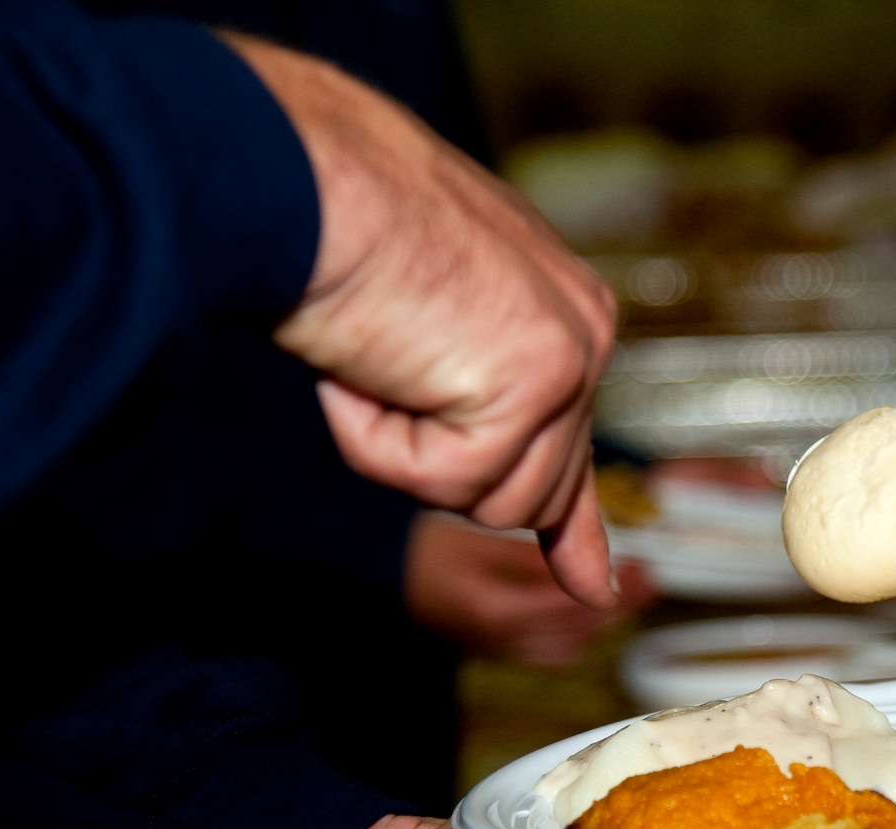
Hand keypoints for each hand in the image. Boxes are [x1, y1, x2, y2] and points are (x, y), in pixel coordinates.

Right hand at [222, 35, 619, 607]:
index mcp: (568, 312)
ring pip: (492, 501)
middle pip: (536, 492)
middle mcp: (585, 334)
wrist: (302, 173)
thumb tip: (509, 517)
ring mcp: (568, 360)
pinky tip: (362, 369)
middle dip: (451, 469)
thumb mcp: (422, 334)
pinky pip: (443, 482)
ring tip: (369, 361)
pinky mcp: (531, 385)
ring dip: (403, 453)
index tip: (593, 588)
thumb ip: (479, 414)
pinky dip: (378, 443)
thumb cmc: (336, 230)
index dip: (568, 523)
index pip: (573, 448)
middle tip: (374, 379)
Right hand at [403, 512, 649, 665]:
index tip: (643, 571)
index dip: (615, 593)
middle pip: (578, 635)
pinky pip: (548, 652)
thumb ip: (532, 562)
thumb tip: (585, 569)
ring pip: (567, 648)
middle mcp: (502, 641)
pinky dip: (576, 636)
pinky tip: (588, 619)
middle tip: (647, 582)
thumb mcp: (478, 541)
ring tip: (628, 597)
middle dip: (618, 610)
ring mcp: (497, 649)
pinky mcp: (494, 648)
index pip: (576, 612)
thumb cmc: (421, 548)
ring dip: (602, 624)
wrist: (376, 576)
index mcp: (498, 613)